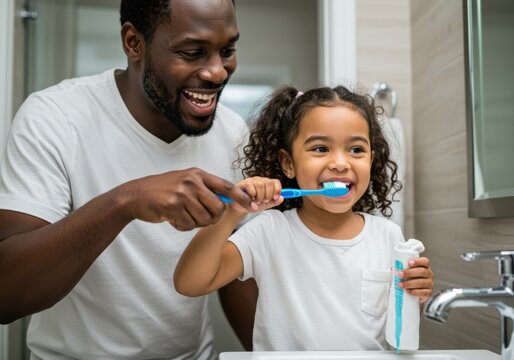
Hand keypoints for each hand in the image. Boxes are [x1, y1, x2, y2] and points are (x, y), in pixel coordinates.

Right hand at [117, 167, 253, 230]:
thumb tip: (229, 199)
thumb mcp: (185, 181)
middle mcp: (192, 181)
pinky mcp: (172, 207)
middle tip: (202, 217)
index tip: (251, 205)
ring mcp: (182, 194)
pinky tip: (174, 218)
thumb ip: (205, 188)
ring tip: (183, 215)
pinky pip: (189, 225)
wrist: (136, 195)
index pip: (226, 185)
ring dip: (196, 223)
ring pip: (204, 219)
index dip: (240, 197)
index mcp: (197, 174)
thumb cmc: (163, 190)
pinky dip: (183, 226)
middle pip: (218, 207)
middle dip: (213, 217)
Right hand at [229, 177, 282, 214]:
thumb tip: (282, 198)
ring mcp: (252, 180)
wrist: (241, 208)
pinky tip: (249, 199)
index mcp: (267, 184)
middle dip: (267, 195)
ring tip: (255, 201)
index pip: (276, 182)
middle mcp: (260, 180)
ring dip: (259, 196)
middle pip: (269, 183)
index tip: (274, 198)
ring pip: (261, 184)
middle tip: (262, 201)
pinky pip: (251, 186)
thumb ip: (274, 202)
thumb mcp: (265, 205)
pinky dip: (251, 195)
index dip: (277, 190)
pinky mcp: (244, 183)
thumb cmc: (253, 205)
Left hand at [398, 257, 433, 302]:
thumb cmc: (409, 279)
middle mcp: (429, 274)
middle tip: (399, 274)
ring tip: (400, 284)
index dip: (417, 261)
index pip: (424, 261)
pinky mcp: (429, 293)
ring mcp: (430, 283)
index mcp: (424, 266)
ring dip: (409, 283)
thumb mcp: (406, 272)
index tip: (409, 263)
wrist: (413, 294)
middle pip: (422, 271)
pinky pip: (424, 292)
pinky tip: (408, 291)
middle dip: (409, 272)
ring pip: (422, 282)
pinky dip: (415, 292)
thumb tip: (392, 269)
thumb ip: (401, 269)